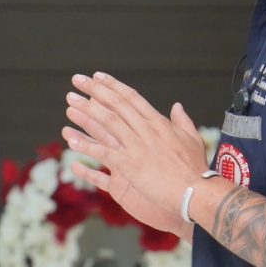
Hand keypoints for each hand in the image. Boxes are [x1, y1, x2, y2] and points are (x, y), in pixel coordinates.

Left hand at [63, 74, 207, 232]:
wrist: (195, 190)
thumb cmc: (194, 168)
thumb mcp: (192, 138)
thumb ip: (182, 120)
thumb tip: (177, 106)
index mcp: (158, 123)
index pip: (131, 97)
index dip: (113, 85)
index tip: (98, 76)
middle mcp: (146, 130)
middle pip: (116, 104)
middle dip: (94, 90)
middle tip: (77, 80)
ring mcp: (137, 147)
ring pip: (107, 123)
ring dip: (86, 111)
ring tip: (70, 102)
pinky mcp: (130, 166)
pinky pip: (103, 153)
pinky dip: (87, 145)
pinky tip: (71, 139)